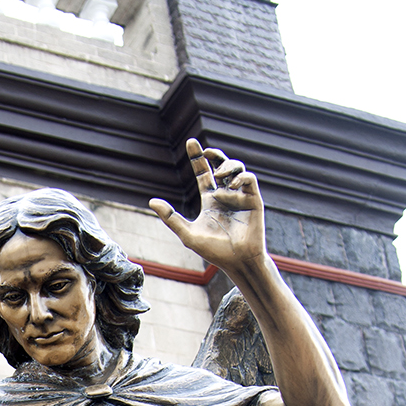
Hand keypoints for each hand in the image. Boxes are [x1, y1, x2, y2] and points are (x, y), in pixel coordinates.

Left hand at [149, 139, 267, 277]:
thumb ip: (170, 217)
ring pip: (236, 169)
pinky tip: (230, 186)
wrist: (236, 262)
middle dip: (215, 154)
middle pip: (220, 166)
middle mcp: (225, 195)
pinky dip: (240, 177)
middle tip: (206, 151)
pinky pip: (249, 179)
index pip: (203, 173)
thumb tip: (152, 200)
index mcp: (210, 200)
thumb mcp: (187, 234)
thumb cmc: (214, 251)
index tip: (191, 143)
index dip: (197, 158)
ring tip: (219, 174)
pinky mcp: (253, 200)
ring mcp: (240, 196)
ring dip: (227, 165)